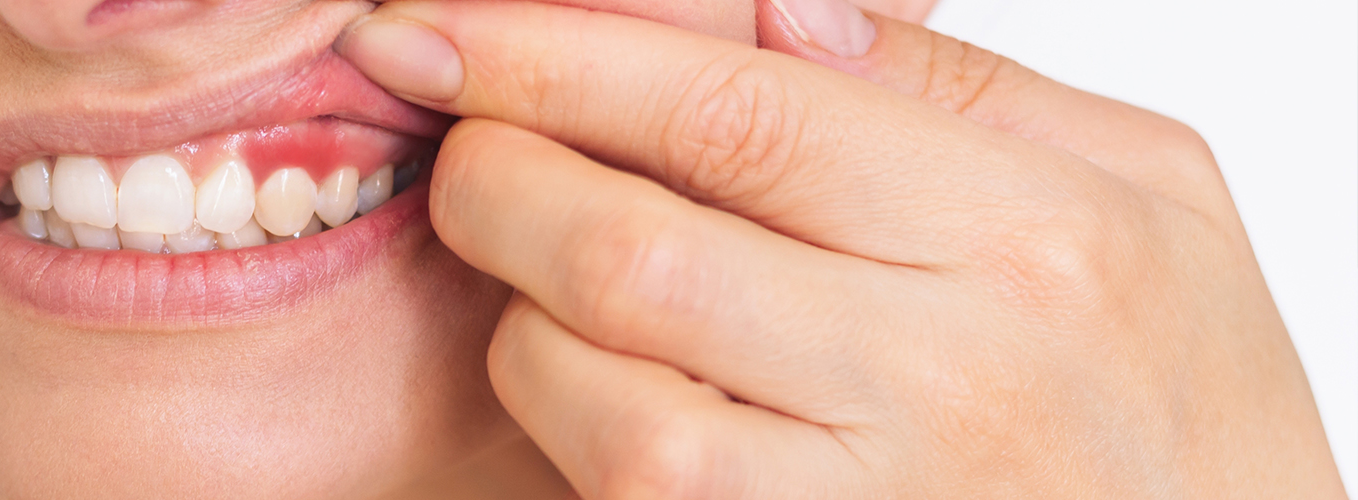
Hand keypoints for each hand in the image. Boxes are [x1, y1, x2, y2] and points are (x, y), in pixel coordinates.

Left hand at [335, 0, 1347, 496]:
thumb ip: (955, 83)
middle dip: (496, 175)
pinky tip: (595, 370)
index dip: (553, 55)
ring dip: (522, 310)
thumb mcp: (1146, 189)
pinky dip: (567, 415)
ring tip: (549, 270)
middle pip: (629, 243)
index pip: (733, 109)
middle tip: (469, 144)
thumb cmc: (1186, 391)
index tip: (439, 26)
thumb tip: (771, 11)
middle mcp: (949, 370)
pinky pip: (620, 487)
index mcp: (1034, 229)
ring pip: (596, 385)